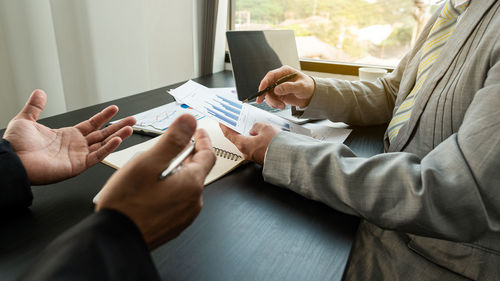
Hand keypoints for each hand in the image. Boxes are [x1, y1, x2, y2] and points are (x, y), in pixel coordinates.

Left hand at [3, 90, 135, 184]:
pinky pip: (97, 156)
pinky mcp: (77, 166)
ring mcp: (78, 156)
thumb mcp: (25, 120)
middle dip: (118, 126)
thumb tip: (40, 93)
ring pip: (104, 145)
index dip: (103, 117)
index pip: (91, 125)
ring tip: (130, 128)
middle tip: (132, 119)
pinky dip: (108, 149)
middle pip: (102, 134)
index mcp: (66, 136)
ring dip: (118, 136)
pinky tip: (117, 140)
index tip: (115, 109)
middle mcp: (75, 146)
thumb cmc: (16, 145)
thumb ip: (35, 106)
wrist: (12, 161)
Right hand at [96, 114, 215, 249]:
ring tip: (152, 171)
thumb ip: (172, 140)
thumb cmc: (127, 204)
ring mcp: (184, 216)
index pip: (207, 155)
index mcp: (191, 184)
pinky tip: (150, 190)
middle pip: (195, 170)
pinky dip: (169, 190)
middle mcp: (193, 201)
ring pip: (185, 186)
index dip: (202, 139)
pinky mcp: (173, 225)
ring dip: (175, 174)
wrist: (114, 240)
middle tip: (167, 148)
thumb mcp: (148, 163)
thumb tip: (189, 120)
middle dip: (184, 156)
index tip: (197, 131)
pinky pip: (177, 201)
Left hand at [219, 123, 280, 164]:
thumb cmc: (276, 145)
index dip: (224, 126)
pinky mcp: (259, 158)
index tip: (221, 122)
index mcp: (243, 144)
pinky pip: (254, 147)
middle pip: (238, 139)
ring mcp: (252, 156)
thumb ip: (256, 126)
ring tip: (255, 128)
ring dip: (249, 136)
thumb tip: (254, 129)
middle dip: (238, 130)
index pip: (228, 134)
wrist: (287, 158)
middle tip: (238, 122)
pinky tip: (262, 136)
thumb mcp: (265, 128)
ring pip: (247, 143)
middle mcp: (245, 152)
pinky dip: (256, 141)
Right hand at [256, 65, 314, 108]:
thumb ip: (289, 87)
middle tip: (269, 102)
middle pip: (267, 86)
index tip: (261, 90)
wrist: (310, 95)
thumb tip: (276, 89)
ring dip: (273, 102)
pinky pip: (271, 99)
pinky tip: (281, 106)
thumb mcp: (300, 86)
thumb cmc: (308, 87)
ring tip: (281, 106)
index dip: (264, 82)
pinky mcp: (278, 94)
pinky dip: (274, 104)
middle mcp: (279, 78)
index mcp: (284, 72)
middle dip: (266, 95)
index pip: (271, 75)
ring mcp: (277, 87)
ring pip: (268, 94)